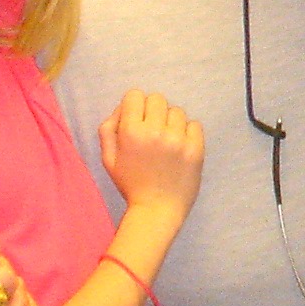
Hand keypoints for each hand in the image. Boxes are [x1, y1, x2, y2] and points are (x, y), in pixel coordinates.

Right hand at [101, 90, 203, 218]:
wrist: (157, 210)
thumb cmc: (130, 184)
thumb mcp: (108, 158)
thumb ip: (108, 129)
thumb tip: (122, 108)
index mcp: (131, 132)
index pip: (135, 95)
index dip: (134, 106)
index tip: (136, 120)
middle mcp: (155, 132)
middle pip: (157, 99)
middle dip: (153, 111)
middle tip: (152, 131)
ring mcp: (178, 140)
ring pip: (177, 111)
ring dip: (171, 122)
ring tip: (167, 141)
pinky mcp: (196, 149)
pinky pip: (194, 124)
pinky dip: (188, 132)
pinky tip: (180, 147)